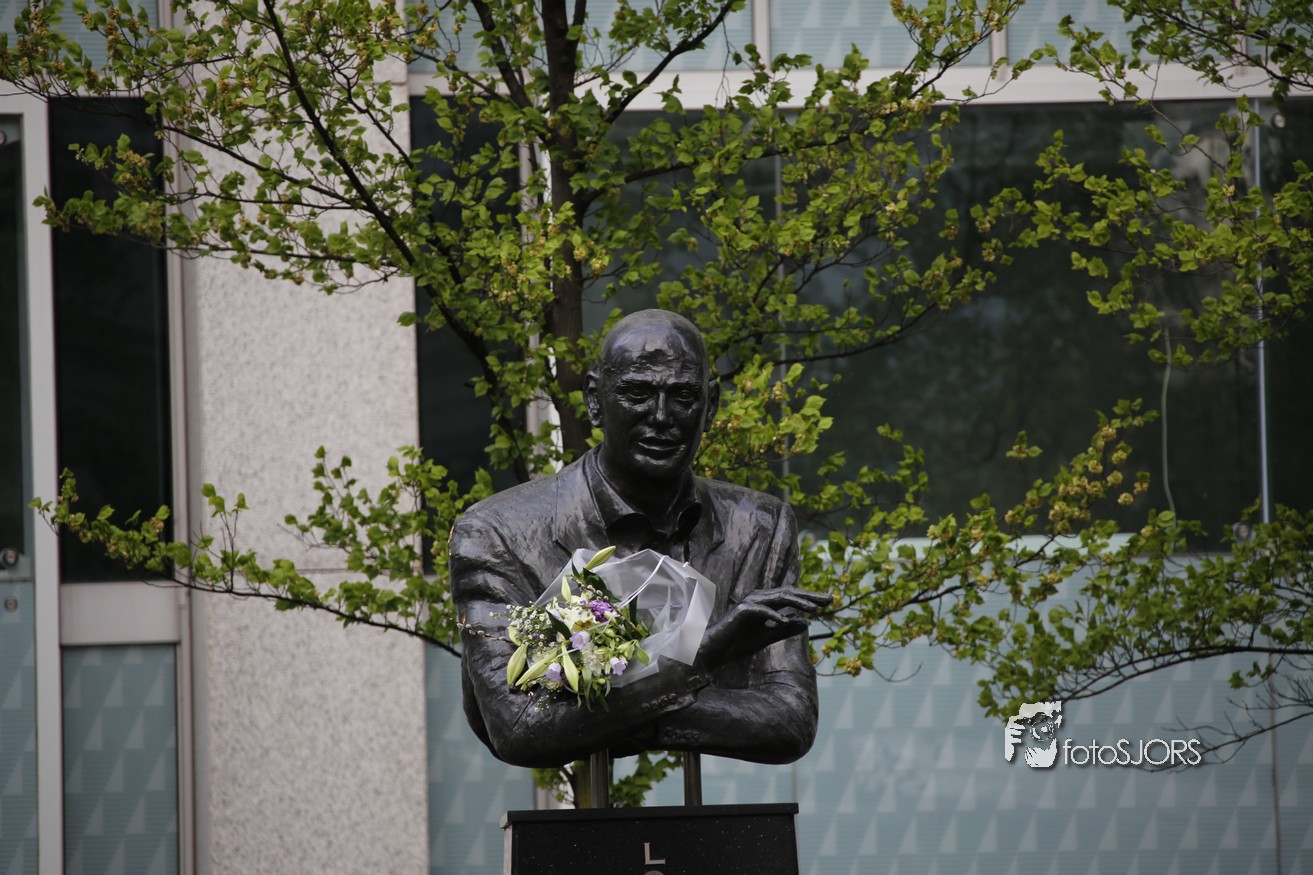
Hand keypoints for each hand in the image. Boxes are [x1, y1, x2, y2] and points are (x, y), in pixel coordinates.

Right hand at [697, 587, 830, 669]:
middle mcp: (758, 598)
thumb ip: (784, 630)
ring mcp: (749, 603)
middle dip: (810, 596)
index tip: (830, 602)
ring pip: (777, 598)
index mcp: (765, 603)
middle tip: (830, 599)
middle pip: (788, 592)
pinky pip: (761, 611)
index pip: (791, 596)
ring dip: (797, 602)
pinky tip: (786, 621)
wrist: (715, 650)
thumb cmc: (738, 642)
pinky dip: (774, 615)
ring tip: (813, 609)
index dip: (811, 598)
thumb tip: (805, 623)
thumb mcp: (767, 638)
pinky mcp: (741, 612)